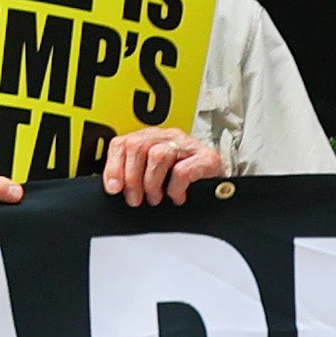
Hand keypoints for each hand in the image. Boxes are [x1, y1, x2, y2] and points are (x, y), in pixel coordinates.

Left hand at [101, 131, 227, 204]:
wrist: (221, 188)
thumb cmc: (184, 184)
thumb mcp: (154, 178)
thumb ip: (133, 176)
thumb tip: (114, 189)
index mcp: (150, 139)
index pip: (123, 143)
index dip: (114, 167)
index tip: (114, 189)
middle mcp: (168, 137)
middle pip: (137, 146)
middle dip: (132, 178)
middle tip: (136, 199)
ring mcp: (188, 145)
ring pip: (158, 155)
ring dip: (152, 183)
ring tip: (156, 198)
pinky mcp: (207, 158)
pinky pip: (182, 170)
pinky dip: (175, 188)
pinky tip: (177, 196)